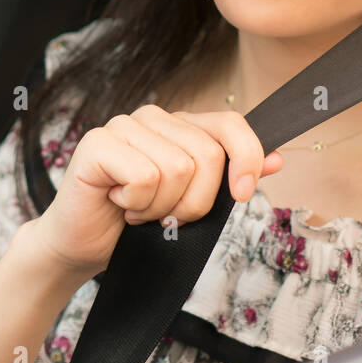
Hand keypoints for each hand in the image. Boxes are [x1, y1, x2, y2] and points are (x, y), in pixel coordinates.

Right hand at [31, 106, 283, 275]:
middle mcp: (153, 117)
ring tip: (138, 210)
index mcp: (180, 125)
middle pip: (208, 156)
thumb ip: (232, 177)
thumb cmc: (137, 223)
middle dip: (194, 203)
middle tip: (165, 216)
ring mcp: (123, 126)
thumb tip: (277, 159)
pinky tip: (118, 202)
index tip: (241, 195)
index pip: (231, 124)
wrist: (83, 245)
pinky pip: (145, 176)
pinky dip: (137, 204)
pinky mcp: (97, 143)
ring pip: (177, 169)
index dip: (246, 158)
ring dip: (160, 208)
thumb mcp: (194, 202)